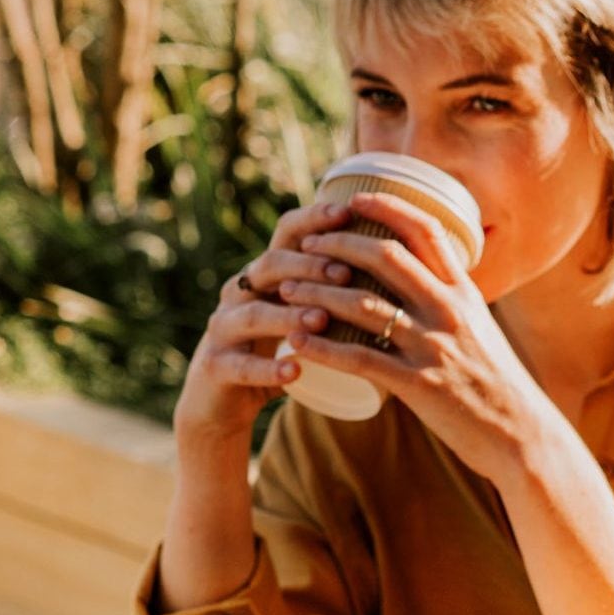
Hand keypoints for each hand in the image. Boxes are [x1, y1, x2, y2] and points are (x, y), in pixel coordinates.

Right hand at [171, 201, 357, 438]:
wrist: (222, 401)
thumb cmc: (277, 350)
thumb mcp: (301, 312)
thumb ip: (334, 288)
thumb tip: (398, 258)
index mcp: (264, 273)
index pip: (286, 234)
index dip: (314, 220)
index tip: (349, 213)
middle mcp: (239, 292)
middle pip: (269, 266)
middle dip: (308, 266)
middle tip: (345, 273)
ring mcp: (222, 329)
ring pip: (253, 314)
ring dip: (289, 315)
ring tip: (322, 319)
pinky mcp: (215, 367)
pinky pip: (241, 365)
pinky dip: (268, 368)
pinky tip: (294, 370)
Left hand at [277, 191, 564, 484]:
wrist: (523, 434)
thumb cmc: (497, 383)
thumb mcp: (480, 328)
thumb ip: (451, 302)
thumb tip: (422, 280)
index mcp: (465, 292)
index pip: (425, 231)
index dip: (387, 208)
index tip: (353, 200)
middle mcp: (450, 310)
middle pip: (386, 257)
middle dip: (339, 244)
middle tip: (308, 244)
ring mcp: (434, 346)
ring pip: (364, 305)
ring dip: (318, 293)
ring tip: (287, 289)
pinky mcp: (419, 384)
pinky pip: (359, 359)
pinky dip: (322, 347)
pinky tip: (296, 343)